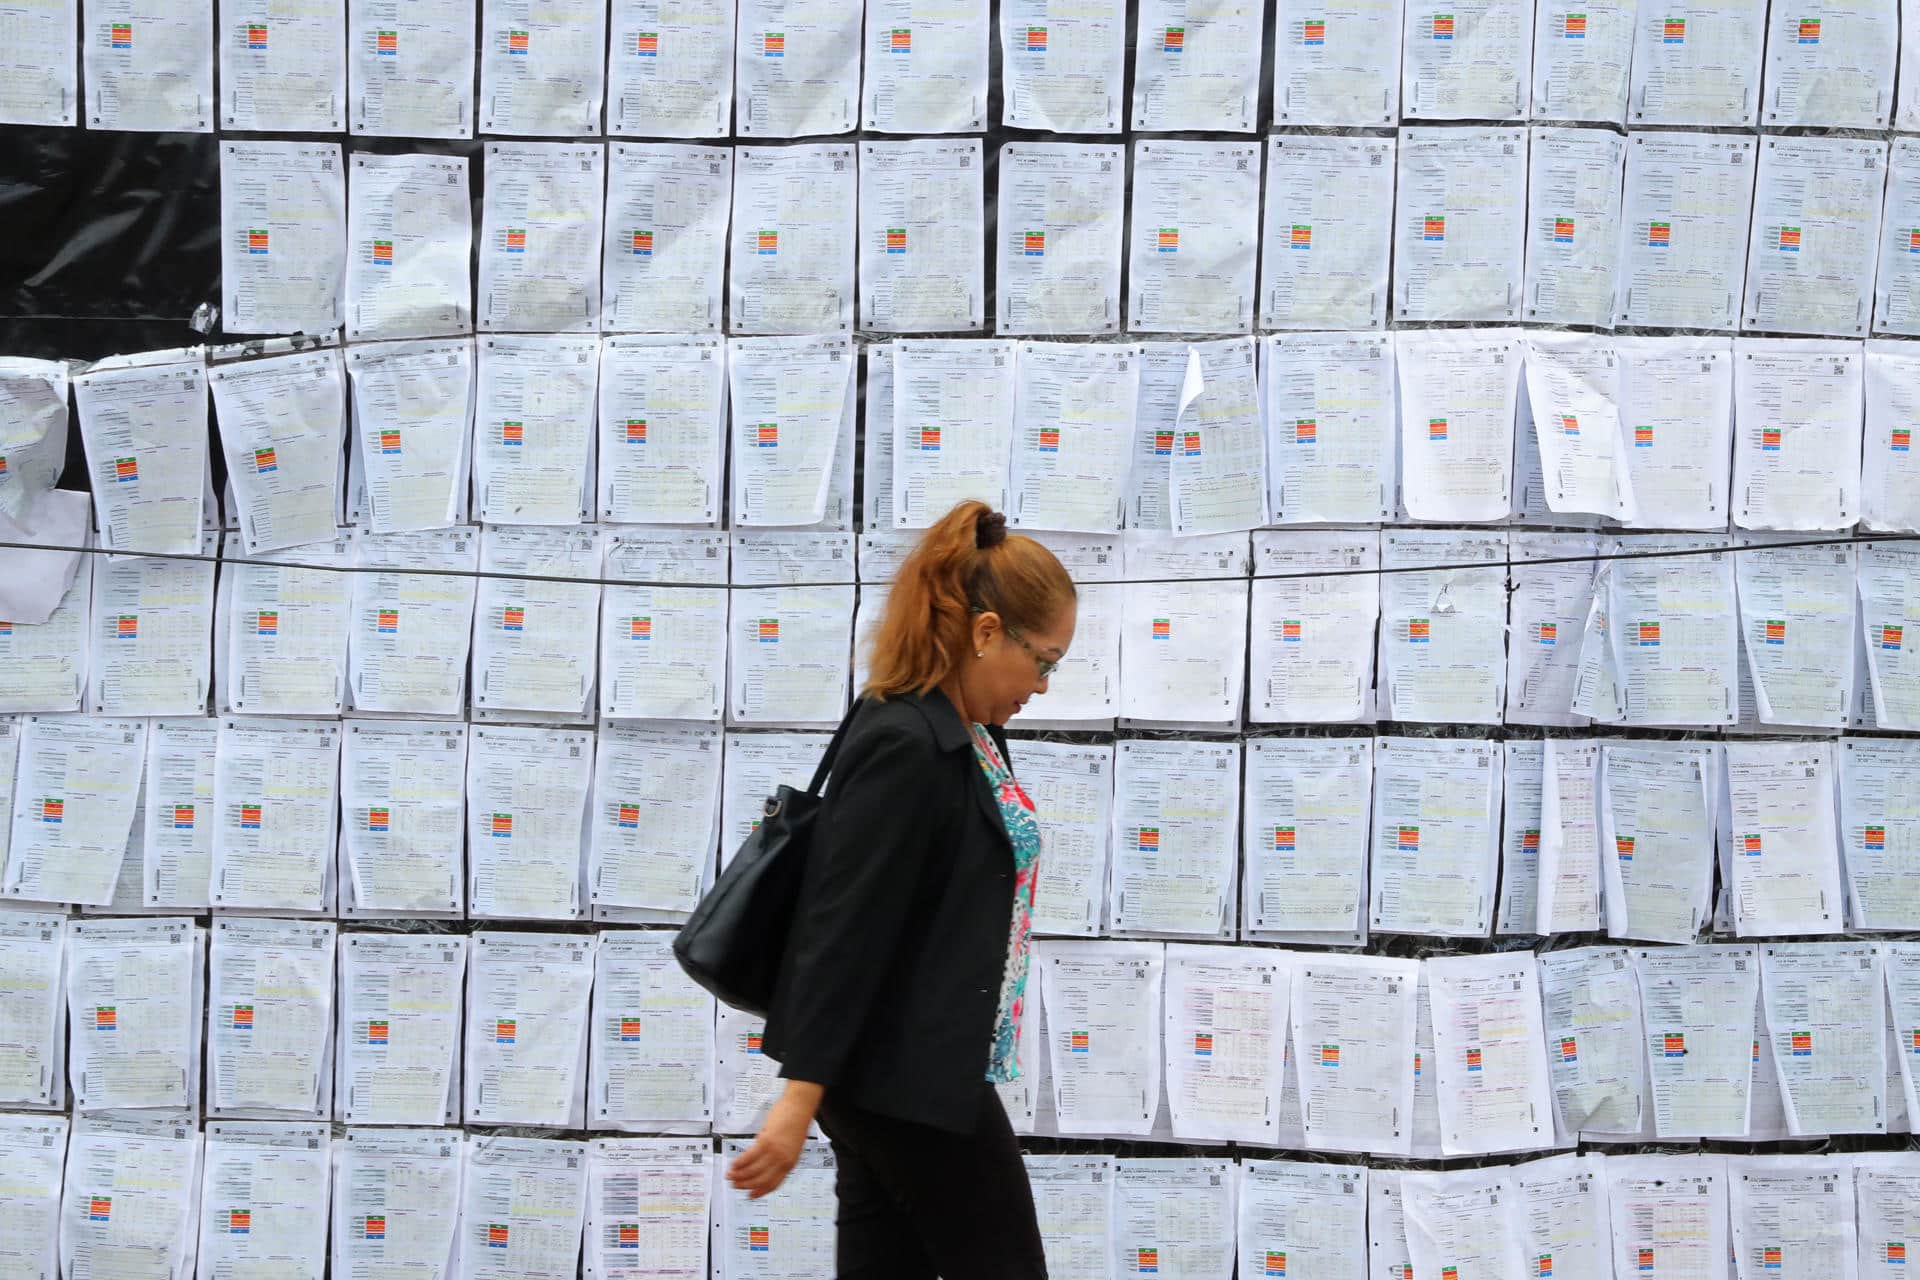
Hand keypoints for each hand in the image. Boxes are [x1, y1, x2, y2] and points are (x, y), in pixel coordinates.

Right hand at [728, 1084, 821, 1199]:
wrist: (800, 1107)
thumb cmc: (796, 1123)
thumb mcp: (791, 1146)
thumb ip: (779, 1158)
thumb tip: (764, 1164)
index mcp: (790, 1163)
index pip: (773, 1184)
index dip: (760, 1191)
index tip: (750, 1195)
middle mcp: (782, 1160)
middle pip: (761, 1179)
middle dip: (745, 1184)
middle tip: (735, 1185)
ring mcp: (774, 1152)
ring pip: (753, 1170)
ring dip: (739, 1175)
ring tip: (731, 1175)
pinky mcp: (766, 1141)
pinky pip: (749, 1156)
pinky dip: (739, 1162)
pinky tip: (733, 1164)